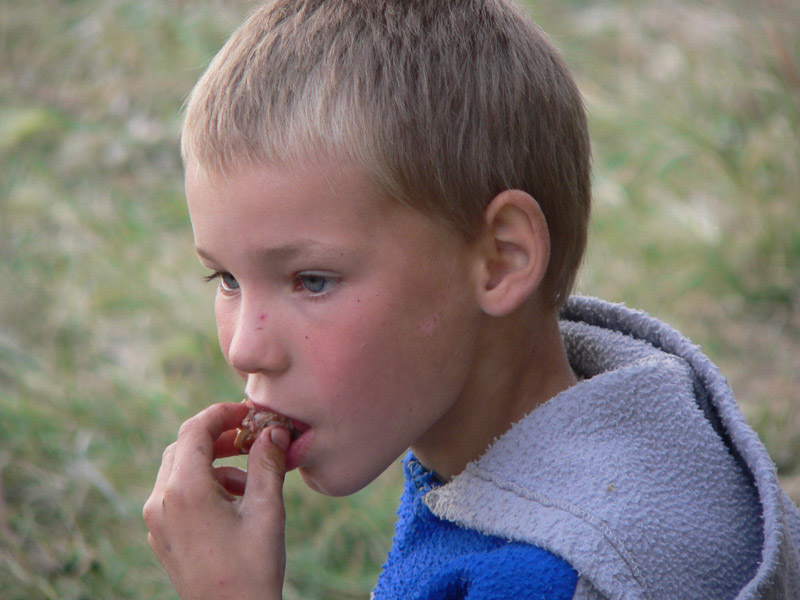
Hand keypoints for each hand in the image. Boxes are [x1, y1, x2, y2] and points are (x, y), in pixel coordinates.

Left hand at [143, 402, 290, 599]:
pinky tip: (234, 502)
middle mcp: (161, 502)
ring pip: (179, 470)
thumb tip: (274, 431)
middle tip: (251, 439)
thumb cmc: (252, 569)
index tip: (248, 412)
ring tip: (249, 480)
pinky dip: (202, 484)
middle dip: (217, 437)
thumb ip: (267, 464)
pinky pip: (176, 494)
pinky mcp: (162, 536)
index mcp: (184, 490)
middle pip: (183, 446)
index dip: (222, 413)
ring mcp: (157, 521)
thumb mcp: (266, 511)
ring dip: (212, 462)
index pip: (195, 429)